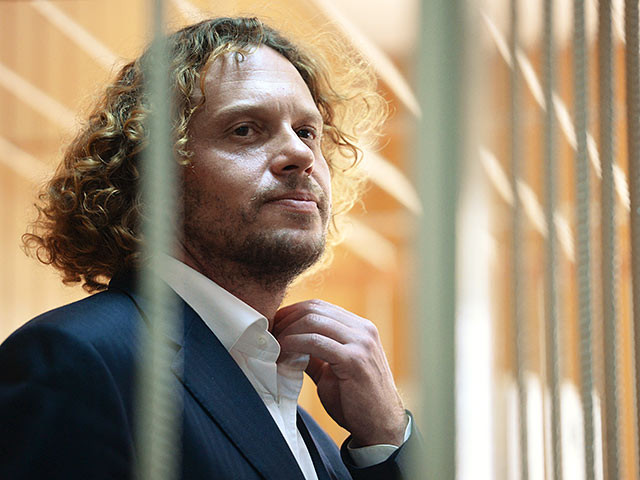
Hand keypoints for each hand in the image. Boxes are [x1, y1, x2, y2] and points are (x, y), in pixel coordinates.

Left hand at [273, 300, 406, 446]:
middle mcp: (363, 329)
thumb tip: (288, 343)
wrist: (380, 427)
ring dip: (287, 332)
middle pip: (314, 309)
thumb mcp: (333, 370)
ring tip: (275, 346)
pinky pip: (315, 342)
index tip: (274, 327)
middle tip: (269, 336)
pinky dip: (294, 344)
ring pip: (313, 321)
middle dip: (286, 319)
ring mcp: (361, 342)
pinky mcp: (354, 359)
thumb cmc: (356, 401)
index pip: (319, 306)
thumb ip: (315, 354)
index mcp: (360, 328)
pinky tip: (284, 353)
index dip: (292, 313)